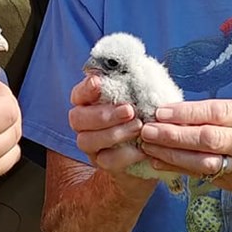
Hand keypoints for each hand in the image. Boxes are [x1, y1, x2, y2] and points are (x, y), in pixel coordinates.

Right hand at [67, 75, 155, 196]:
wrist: (154, 150)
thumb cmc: (146, 115)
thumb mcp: (144, 97)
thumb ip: (136, 85)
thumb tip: (137, 69)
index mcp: (90, 102)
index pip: (79, 93)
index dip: (86, 88)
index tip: (98, 83)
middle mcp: (84, 123)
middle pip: (77, 118)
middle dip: (102, 114)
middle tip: (129, 110)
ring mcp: (90, 145)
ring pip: (87, 140)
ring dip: (113, 134)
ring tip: (138, 127)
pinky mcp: (101, 163)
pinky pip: (106, 161)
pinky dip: (125, 155)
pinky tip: (142, 149)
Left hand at [138, 96, 231, 206]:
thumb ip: (223, 111)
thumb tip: (181, 108)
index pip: (217, 112)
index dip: (188, 112)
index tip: (162, 111)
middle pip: (209, 138)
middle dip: (175, 134)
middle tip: (148, 129)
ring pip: (203, 161)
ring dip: (171, 154)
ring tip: (148, 145)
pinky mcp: (231, 181)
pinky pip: (201, 174)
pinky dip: (177, 168)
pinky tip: (157, 161)